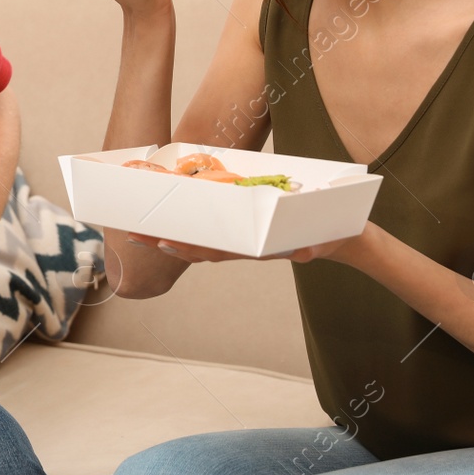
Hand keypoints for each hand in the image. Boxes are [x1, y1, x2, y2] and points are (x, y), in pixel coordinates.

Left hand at [132, 222, 377, 265]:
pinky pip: (213, 230)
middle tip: (134, 235)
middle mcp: (242, 245)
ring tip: (141, 231)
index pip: (216, 250)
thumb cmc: (328, 235)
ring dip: (170, 236)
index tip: (164, 243)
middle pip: (197, 246)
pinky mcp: (243, 228)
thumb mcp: (321, 242)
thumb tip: (304, 254)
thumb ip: (312, 248)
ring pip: (199, 240)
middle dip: (165, 241)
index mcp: (255, 248)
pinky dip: (190, 226)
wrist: (339, 236)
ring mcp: (241, 238)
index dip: (189, 248)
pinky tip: (172, 220)